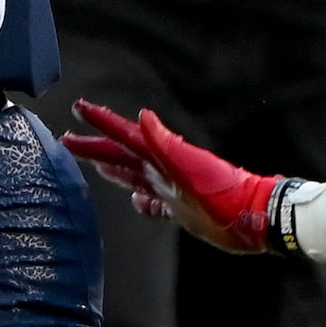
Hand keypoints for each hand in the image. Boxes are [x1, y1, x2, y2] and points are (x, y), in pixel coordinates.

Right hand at [62, 101, 279, 251]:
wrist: (257, 219)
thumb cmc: (227, 197)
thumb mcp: (193, 169)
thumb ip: (165, 144)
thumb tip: (141, 116)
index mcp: (164, 159)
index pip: (126, 136)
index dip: (102, 122)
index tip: (79, 107)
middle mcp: (165, 171)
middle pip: (123, 155)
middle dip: (96, 146)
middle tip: (68, 139)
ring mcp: (174, 189)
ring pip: (136, 175)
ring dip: (115, 167)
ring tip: (96, 161)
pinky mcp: (184, 210)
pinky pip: (156, 203)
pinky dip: (143, 201)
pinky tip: (137, 202)